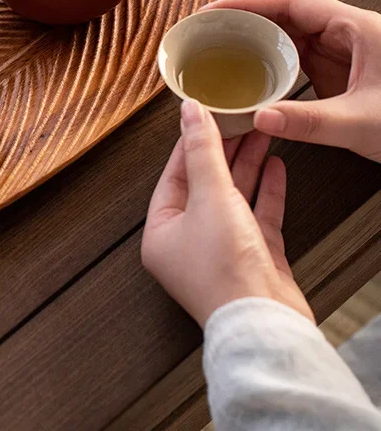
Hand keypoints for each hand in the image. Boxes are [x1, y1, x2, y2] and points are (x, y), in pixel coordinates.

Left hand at [141, 99, 312, 327]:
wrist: (265, 323)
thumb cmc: (225, 271)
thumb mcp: (209, 197)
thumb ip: (202, 151)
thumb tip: (190, 113)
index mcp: (161, 232)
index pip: (173, 175)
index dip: (190, 143)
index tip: (204, 116)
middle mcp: (188, 242)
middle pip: (204, 184)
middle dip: (223, 151)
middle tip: (239, 120)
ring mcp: (222, 251)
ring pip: (233, 197)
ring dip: (247, 165)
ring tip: (261, 134)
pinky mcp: (254, 259)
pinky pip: (257, 216)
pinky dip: (266, 191)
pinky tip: (276, 167)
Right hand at [207, 0, 380, 161]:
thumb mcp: (365, 122)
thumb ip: (310, 121)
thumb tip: (260, 117)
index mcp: (356, 29)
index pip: (291, 2)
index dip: (247, 2)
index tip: (213, 10)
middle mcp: (347, 35)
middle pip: (284, 15)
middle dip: (242, 18)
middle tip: (205, 29)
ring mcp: (343, 54)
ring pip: (289, 37)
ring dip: (253, 40)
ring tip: (217, 48)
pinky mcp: (342, 74)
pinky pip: (297, 60)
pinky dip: (268, 63)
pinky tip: (249, 75)